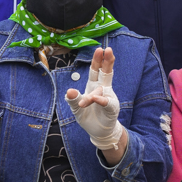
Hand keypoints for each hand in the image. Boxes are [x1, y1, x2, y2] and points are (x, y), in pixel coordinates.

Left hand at [65, 47, 126, 161]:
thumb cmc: (88, 117)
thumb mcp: (76, 108)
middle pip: (106, 72)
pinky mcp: (112, 109)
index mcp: (94, 86)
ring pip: (103, 89)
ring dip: (94, 94)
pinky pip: (107, 103)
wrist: (98, 132)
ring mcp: (109, 98)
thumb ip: (72, 99)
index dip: (97, 60)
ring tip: (84, 102)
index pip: (96, 70)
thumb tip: (69, 91)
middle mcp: (103, 89)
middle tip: (108, 49)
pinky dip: (101, 101)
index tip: (99, 49)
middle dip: (107, 61)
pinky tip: (97, 99)